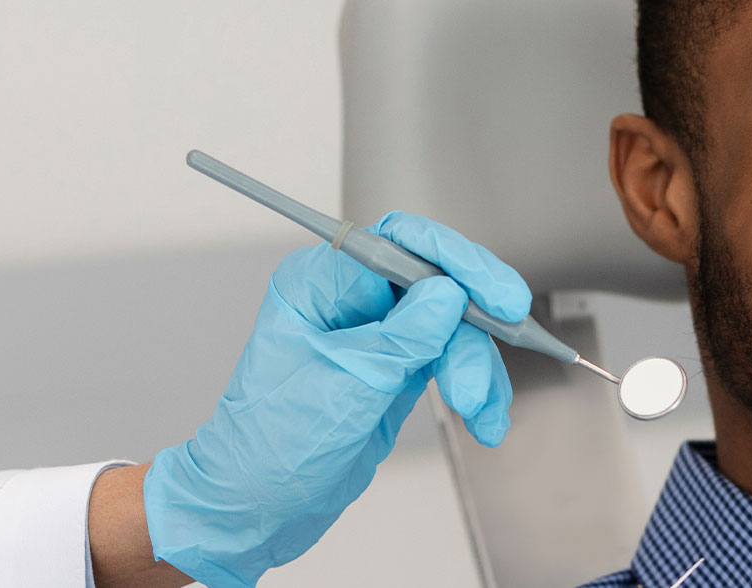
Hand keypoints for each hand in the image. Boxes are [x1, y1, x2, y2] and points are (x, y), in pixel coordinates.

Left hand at [140, 211, 527, 587]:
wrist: (254, 508)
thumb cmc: (269, 447)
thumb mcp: (344, 387)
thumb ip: (402, 337)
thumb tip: (451, 294)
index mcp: (320, 284)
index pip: (400, 242)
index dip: (457, 263)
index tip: (497, 297)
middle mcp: (351, 300)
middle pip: (438, 285)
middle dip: (471, 331)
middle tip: (492, 364)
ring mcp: (377, 333)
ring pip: (454, 328)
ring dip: (476, 369)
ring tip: (479, 412)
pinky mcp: (398, 368)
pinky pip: (452, 361)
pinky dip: (475, 388)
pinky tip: (484, 418)